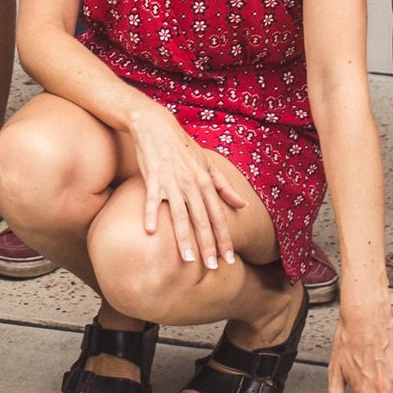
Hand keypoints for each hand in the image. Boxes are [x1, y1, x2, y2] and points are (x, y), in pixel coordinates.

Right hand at [127, 103, 244, 268]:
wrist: (155, 125)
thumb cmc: (182, 146)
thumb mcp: (207, 162)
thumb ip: (223, 185)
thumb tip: (242, 204)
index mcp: (205, 181)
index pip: (218, 216)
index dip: (224, 238)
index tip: (229, 259)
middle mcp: (191, 183)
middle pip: (202, 220)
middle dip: (208, 245)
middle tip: (213, 267)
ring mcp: (171, 182)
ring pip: (180, 215)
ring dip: (184, 238)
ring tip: (188, 260)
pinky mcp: (152, 178)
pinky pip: (152, 200)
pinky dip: (151, 215)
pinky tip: (150, 231)